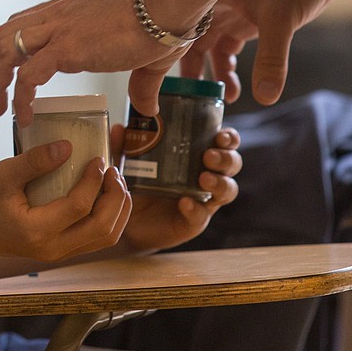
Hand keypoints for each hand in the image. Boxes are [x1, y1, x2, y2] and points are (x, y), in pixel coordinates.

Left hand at [0, 0, 231, 125]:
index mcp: (67, 11)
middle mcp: (56, 16)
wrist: (169, 3)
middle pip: (0, 35)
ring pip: (4, 51)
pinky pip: (29, 75)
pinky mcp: (68, 48)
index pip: (19, 24)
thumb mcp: (145, 56)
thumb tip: (148, 107)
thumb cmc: (164, 21)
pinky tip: (22, 117)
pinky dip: (19, 97)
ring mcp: (59, 30)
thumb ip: (142, 83)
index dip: (2, 51)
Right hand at [0, 141, 131, 262]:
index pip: (80, 207)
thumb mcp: (2, 175)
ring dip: (117, 210)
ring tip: (114, 183)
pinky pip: (96, 239)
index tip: (98, 159)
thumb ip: (35, 161)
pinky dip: (109, 218)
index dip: (94, 181)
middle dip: (116, 197)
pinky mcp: (61, 250)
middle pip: (103, 228)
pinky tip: (105, 196)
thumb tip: (69, 146)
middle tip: (112, 171)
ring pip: (105, 238)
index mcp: (37, 231)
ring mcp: (59, 253)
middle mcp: (53, 249)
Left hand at [112, 125, 241, 253]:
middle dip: (225, 158)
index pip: (223, 142)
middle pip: (232, 164)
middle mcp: (206, 175)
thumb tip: (119, 128)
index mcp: (196, 156)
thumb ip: (125, 147)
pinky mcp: (195, 221)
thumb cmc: (138, 186)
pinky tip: (185, 203)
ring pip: (228, 189)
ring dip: (220, 182)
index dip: (228, 137)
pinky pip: (202, 215)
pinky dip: (196, 208)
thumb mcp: (130, 164)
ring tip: (204, 180)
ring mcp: (204, 200)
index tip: (220, 135)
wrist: (130, 223)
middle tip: (208, 156)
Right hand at [181, 0, 351, 104]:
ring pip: (211, 46)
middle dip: (190, 69)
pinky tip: (237, 86)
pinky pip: (229, 47)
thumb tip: (265, 96)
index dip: (169, 52)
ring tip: (224, 96)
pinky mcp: (247, 18)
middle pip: (190, 40)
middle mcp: (212, 2)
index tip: (167, 80)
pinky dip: (230, 66)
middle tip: (192, 98)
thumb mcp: (281, 20)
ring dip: (215, 71)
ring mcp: (229, 10)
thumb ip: (271, 59)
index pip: (178, 26)